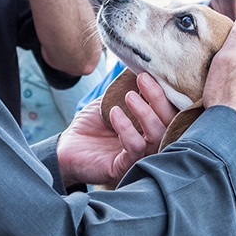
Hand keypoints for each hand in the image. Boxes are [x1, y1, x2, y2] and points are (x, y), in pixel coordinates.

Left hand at [57, 72, 176, 187]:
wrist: (67, 147)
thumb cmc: (91, 125)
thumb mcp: (112, 101)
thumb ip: (129, 89)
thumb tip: (143, 67)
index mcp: (150, 128)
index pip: (169, 112)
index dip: (166, 93)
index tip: (152, 72)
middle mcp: (150, 144)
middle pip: (169, 124)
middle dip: (159, 99)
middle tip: (143, 79)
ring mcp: (139, 157)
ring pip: (157, 136)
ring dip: (146, 113)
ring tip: (129, 96)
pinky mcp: (124, 167)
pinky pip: (135, 148)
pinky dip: (127, 129)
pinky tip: (114, 113)